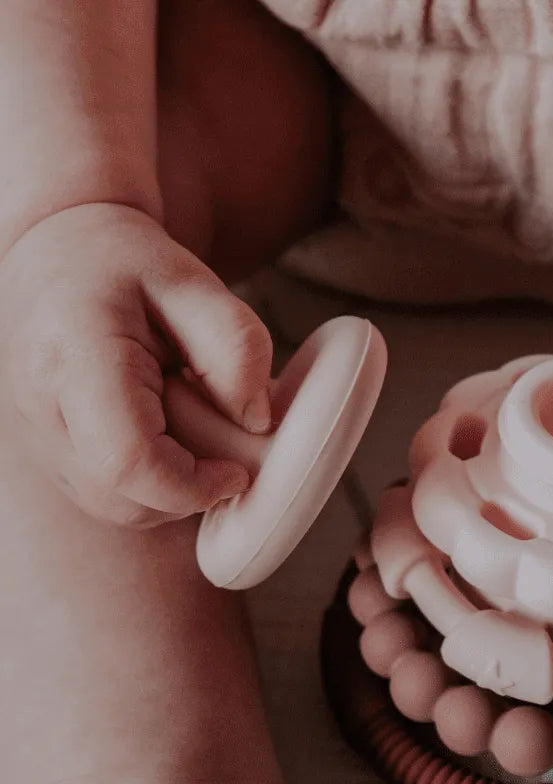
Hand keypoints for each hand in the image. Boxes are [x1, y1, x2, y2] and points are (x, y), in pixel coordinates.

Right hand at [0, 203, 272, 527]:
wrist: (57, 249)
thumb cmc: (127, 263)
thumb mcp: (195, 284)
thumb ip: (237, 349)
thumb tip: (256, 422)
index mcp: (75, 357)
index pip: (128, 461)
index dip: (192, 485)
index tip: (237, 472)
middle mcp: (43, 404)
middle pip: (120, 497)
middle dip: (187, 493)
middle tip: (222, 452)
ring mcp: (37, 433)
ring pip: (111, 506)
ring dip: (168, 492)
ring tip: (192, 433)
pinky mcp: (47, 449)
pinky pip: (103, 495)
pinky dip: (147, 486)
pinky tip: (167, 439)